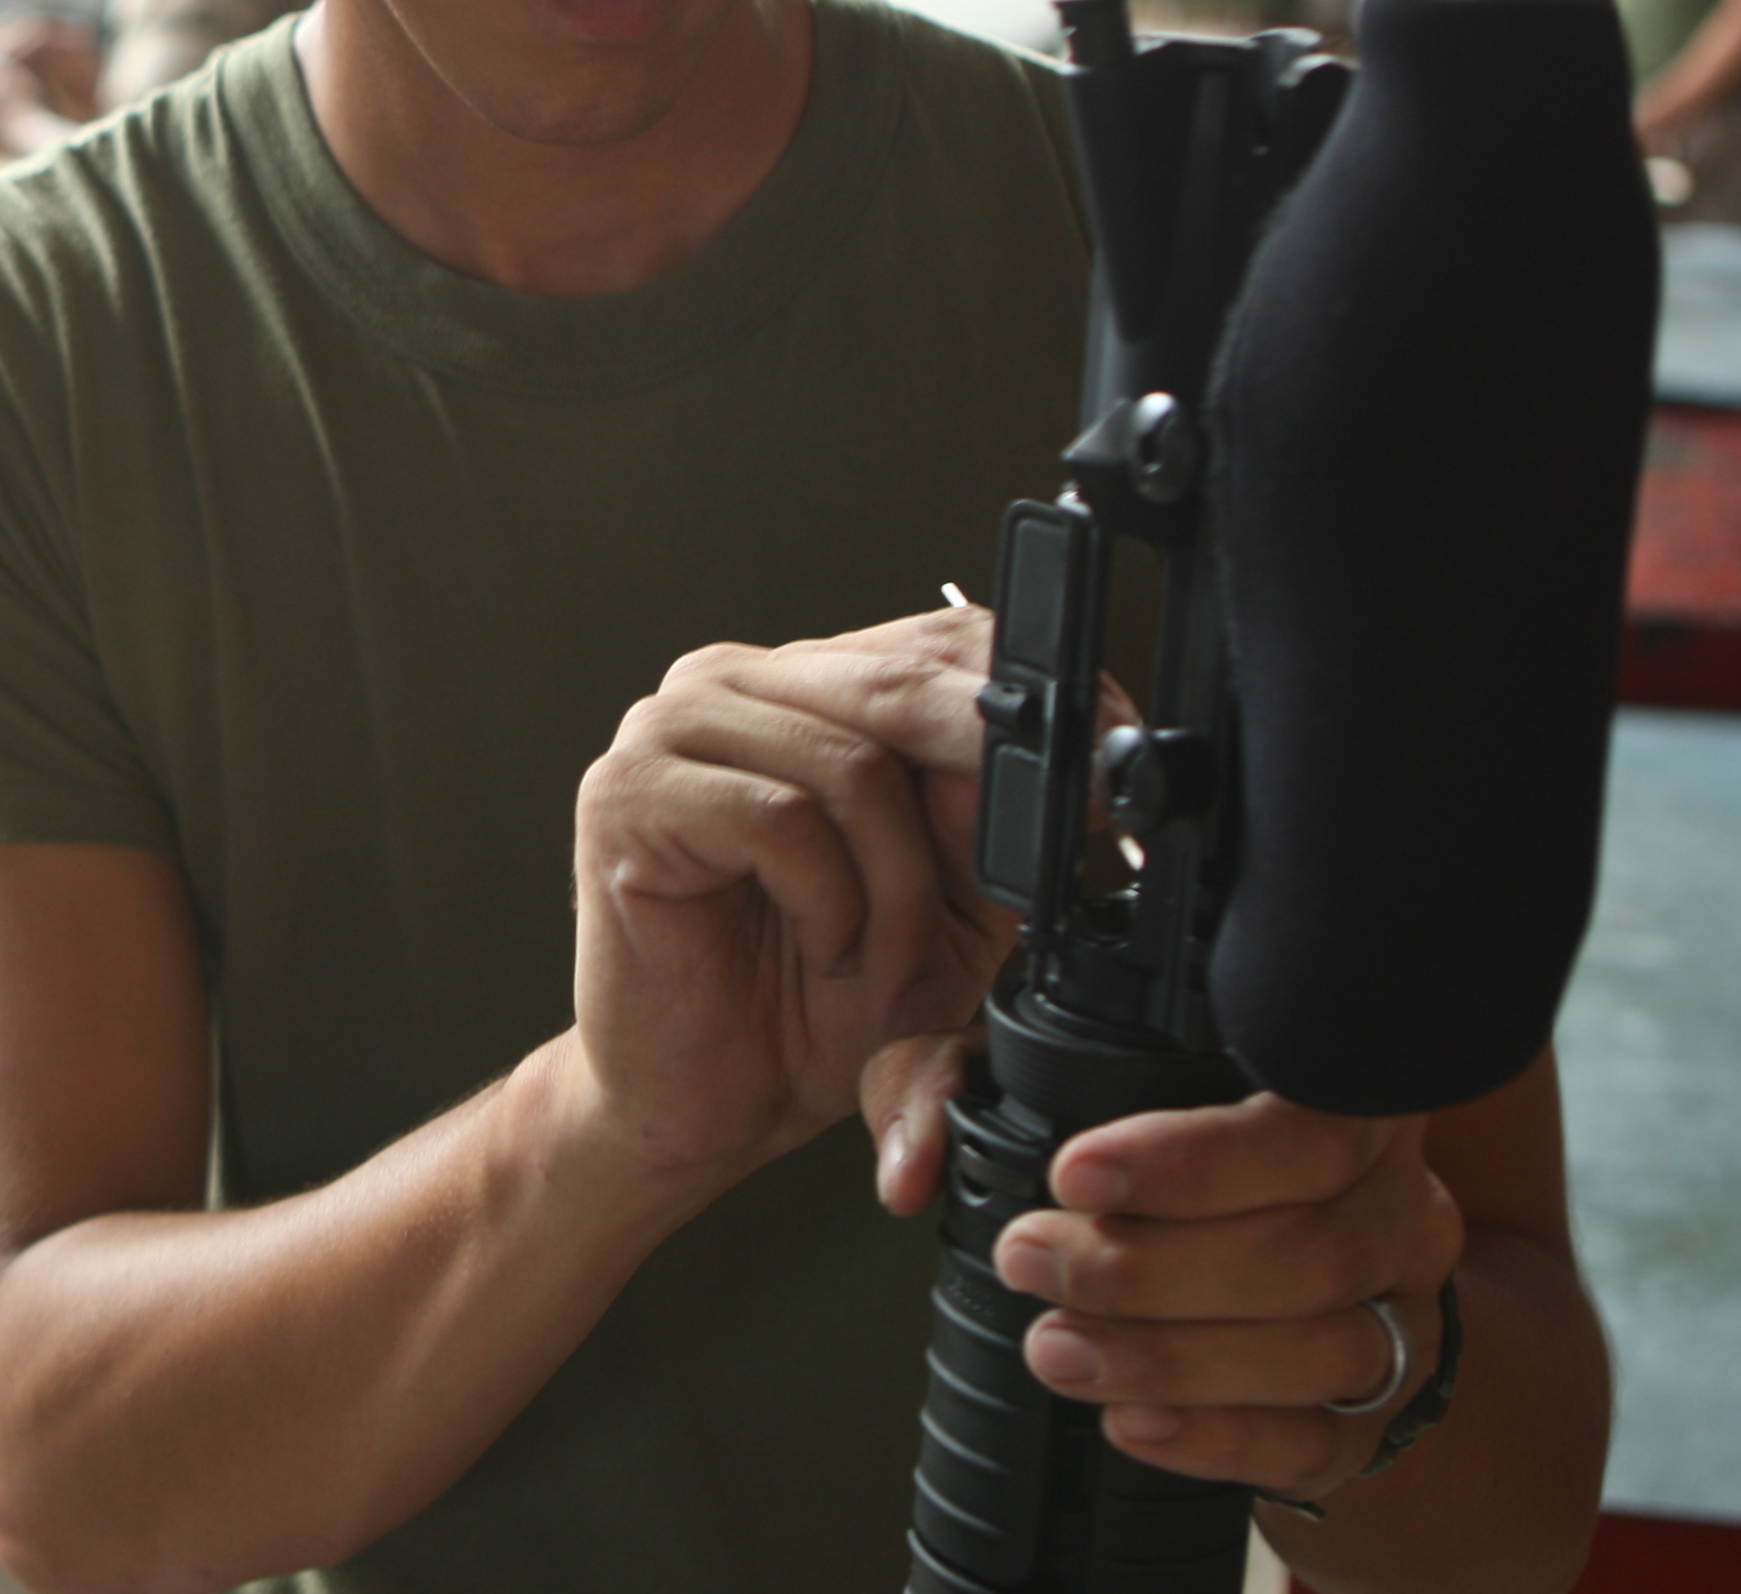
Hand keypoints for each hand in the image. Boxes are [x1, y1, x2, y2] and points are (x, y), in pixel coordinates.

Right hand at [567, 605, 1010, 1184]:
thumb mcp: (945, 913)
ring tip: (884, 962)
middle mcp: (734, 686)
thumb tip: (1037, 760)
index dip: (1031, 698)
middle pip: (901, 684)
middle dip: (992, 777)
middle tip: (1048, 848)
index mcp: (807, 691)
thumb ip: (983, 832)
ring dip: (900, 891)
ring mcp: (669, 728)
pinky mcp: (628, 791)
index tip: (1112, 765)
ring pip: (854, 764)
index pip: (936, 637)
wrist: (703, 1103)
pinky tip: (822, 946)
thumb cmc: (804, 1005)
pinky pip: (780, 817)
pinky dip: (830, 901)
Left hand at [992, 1095, 1465, 1503]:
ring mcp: (1404, 1317)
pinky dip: (1218, 1438)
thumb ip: (974, 1089)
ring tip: (1058, 1349)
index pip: (1309, 1125)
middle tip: (1031, 1261)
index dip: (1193, 1159)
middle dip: (1148, 1268)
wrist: (1279, 1271)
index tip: (1074, 1175)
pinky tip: (1132, 1421)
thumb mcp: (1070, 1089)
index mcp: (1349, 1104)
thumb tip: (912, 1164)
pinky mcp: (1380, 1414)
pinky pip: (1321, 1439)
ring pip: (1321, 1348)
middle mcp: (1399, 1207)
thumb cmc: (1161, 1161)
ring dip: (1171, 1358)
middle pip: (1310, 1248)